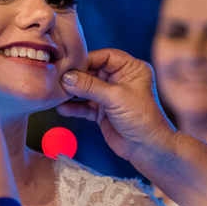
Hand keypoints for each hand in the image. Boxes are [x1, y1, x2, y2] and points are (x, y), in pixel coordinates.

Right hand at [57, 48, 176, 162]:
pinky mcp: (102, 111)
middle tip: (60, 80)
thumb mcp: (116, 97)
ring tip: (59, 94)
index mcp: (132, 69)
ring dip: (73, 93)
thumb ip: (90, 86)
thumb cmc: (142, 119)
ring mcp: (111, 96)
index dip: (88, 59)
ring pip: (87, 89)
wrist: (147, 149)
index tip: (71, 64)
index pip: (106, 56)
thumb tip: (67, 77)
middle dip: (77, 77)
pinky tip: (63, 108)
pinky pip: (85, 106)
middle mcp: (121, 80)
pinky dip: (75, 107)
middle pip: (93, 71)